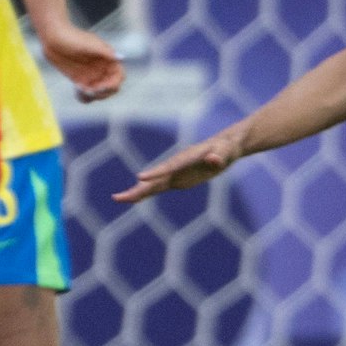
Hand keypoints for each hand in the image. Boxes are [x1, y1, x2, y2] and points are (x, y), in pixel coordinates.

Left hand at [38, 22, 123, 102]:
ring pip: (99, 93)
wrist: (53, 38)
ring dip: (94, 96)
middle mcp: (101, 68)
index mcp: (108, 59)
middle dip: (104, 92)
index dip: (114, 83)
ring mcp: (91, 75)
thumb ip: (106, 52)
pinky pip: (87, 93)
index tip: (103, 86)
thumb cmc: (73, 36)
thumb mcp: (90, 44)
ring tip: (82, 91)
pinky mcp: (79, 80)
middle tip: (91, 91)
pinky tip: (77, 91)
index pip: (119, 76)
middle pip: (111, 88)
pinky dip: (84, 97)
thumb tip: (123, 57)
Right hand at [114, 127, 244, 204]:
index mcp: (187, 158)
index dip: (156, 172)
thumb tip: (214, 160)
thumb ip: (219, 157)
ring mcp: (175, 172)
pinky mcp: (176, 179)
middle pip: (155, 178)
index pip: (170, 166)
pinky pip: (159, 188)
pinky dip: (146, 193)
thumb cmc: (226, 149)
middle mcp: (176, 165)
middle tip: (118, 197)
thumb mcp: (226, 153)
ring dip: (137, 192)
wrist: (224, 147)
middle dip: (138, 188)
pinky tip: (134, 199)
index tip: (141, 178)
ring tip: (118, 199)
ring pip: (153, 184)